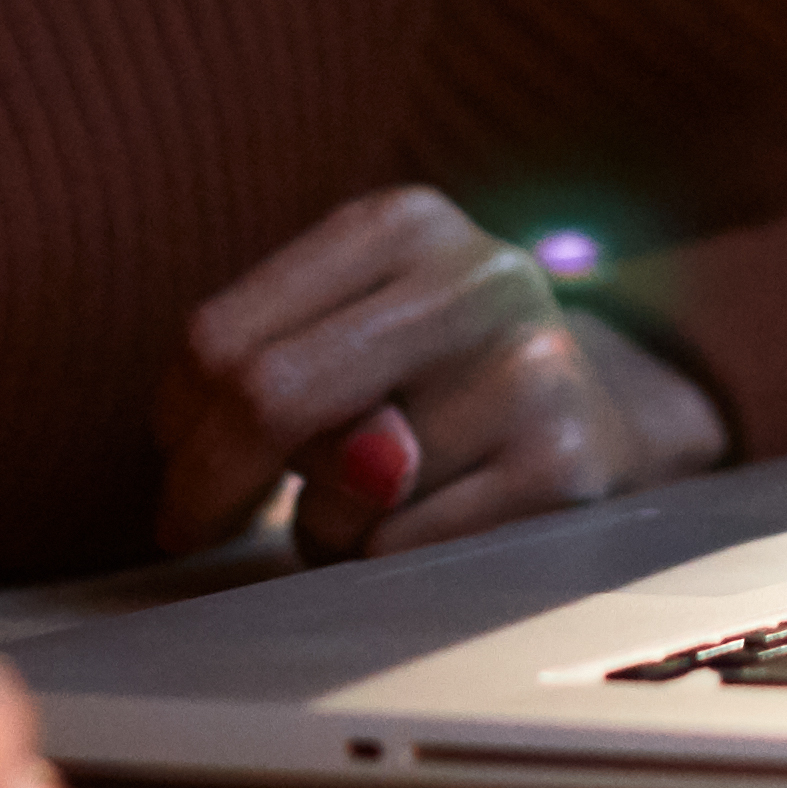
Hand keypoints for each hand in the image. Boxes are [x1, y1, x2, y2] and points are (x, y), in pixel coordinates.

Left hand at [153, 183, 730, 559]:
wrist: (612, 411)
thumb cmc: (439, 380)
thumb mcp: (357, 338)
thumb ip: (280, 380)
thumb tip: (276, 467)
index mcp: (402, 223)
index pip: (224, 335)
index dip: (174, 422)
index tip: (174, 469)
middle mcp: (476, 276)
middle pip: (269, 395)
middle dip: (206, 485)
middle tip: (190, 529)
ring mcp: (533, 369)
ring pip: (342, 499)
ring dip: (327, 532)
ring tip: (386, 500)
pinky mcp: (569, 466)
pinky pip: (408, 553)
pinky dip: (392, 564)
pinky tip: (440, 525)